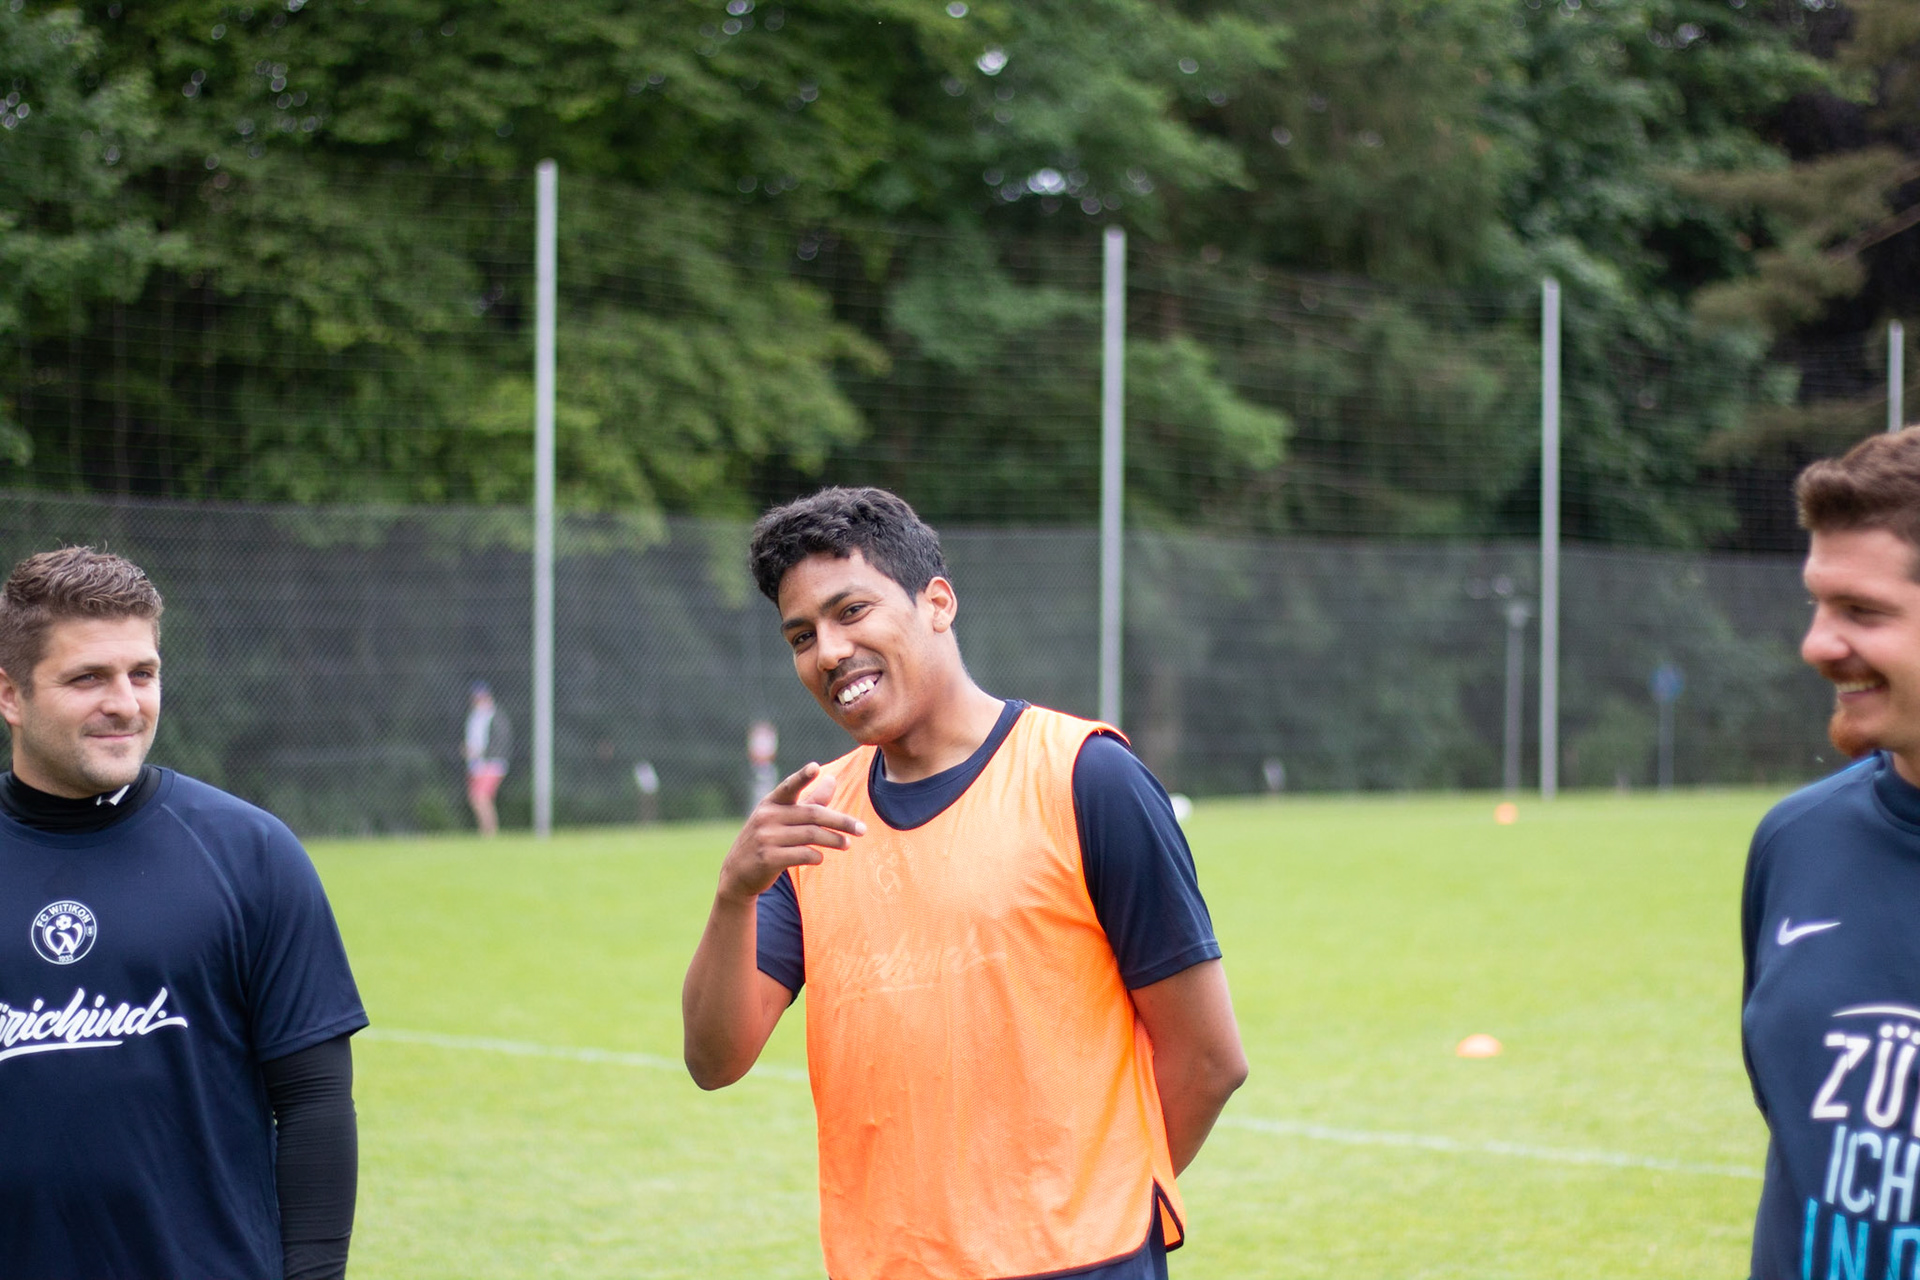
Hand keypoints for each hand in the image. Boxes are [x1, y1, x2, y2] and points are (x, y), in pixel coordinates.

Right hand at [718, 762, 864, 903]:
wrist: (737, 874)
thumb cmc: (767, 840)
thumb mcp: (782, 818)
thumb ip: (809, 800)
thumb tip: (832, 779)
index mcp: (770, 803)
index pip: (789, 786)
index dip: (802, 777)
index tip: (815, 767)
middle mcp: (767, 817)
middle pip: (813, 815)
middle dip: (841, 822)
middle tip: (862, 829)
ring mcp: (765, 838)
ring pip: (811, 836)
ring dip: (834, 840)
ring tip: (848, 844)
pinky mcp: (768, 858)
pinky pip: (802, 855)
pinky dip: (816, 856)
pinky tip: (820, 858)